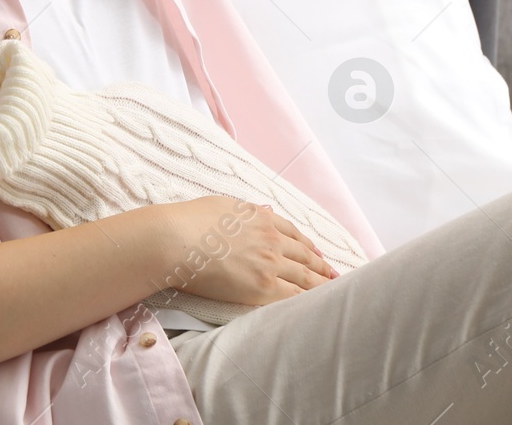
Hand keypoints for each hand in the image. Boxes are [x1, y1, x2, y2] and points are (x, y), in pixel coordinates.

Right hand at [147, 196, 338, 307]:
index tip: (317, 253)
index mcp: (260, 217)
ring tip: (333, 293)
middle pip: (305, 255)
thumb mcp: (222, 205)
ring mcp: (269, 263)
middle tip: (335, 276)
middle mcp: (271, 239)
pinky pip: (292, 296)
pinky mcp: (262, 287)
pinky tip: (314, 306)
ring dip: (320, 285)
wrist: (176, 239)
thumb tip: (257, 213)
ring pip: (304, 277)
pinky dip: (306, 301)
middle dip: (321, 267)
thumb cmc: (188, 221)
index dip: (308, 245)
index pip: (293, 233)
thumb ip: (244, 212)